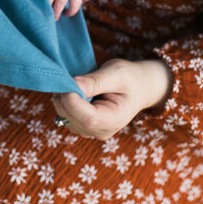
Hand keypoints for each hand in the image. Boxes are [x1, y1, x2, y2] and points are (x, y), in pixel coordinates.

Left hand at [44, 0, 92, 19]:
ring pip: (75, 5)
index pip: (48, 1)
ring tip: (68, 13)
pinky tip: (81, 0)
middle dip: (56, 14)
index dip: (46, 9)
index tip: (45, 14)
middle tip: (55, 18)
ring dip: (71, 12)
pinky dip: (84, 0)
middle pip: (60, 6)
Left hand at [52, 58, 172, 139]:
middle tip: (69, 76)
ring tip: (78, 83)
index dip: (72, 100)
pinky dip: (65, 101)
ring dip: (64, 98)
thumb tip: (73, 84)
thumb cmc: (130, 79)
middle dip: (65, 96)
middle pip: (71, 118)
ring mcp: (90, 131)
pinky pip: (65, 115)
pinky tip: (77, 92)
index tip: (68, 80)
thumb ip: (96, 80)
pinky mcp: (82, 126)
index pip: (87, 118)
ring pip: (64, 117)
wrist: (139, 88)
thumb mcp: (117, 73)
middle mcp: (101, 131)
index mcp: (115, 120)